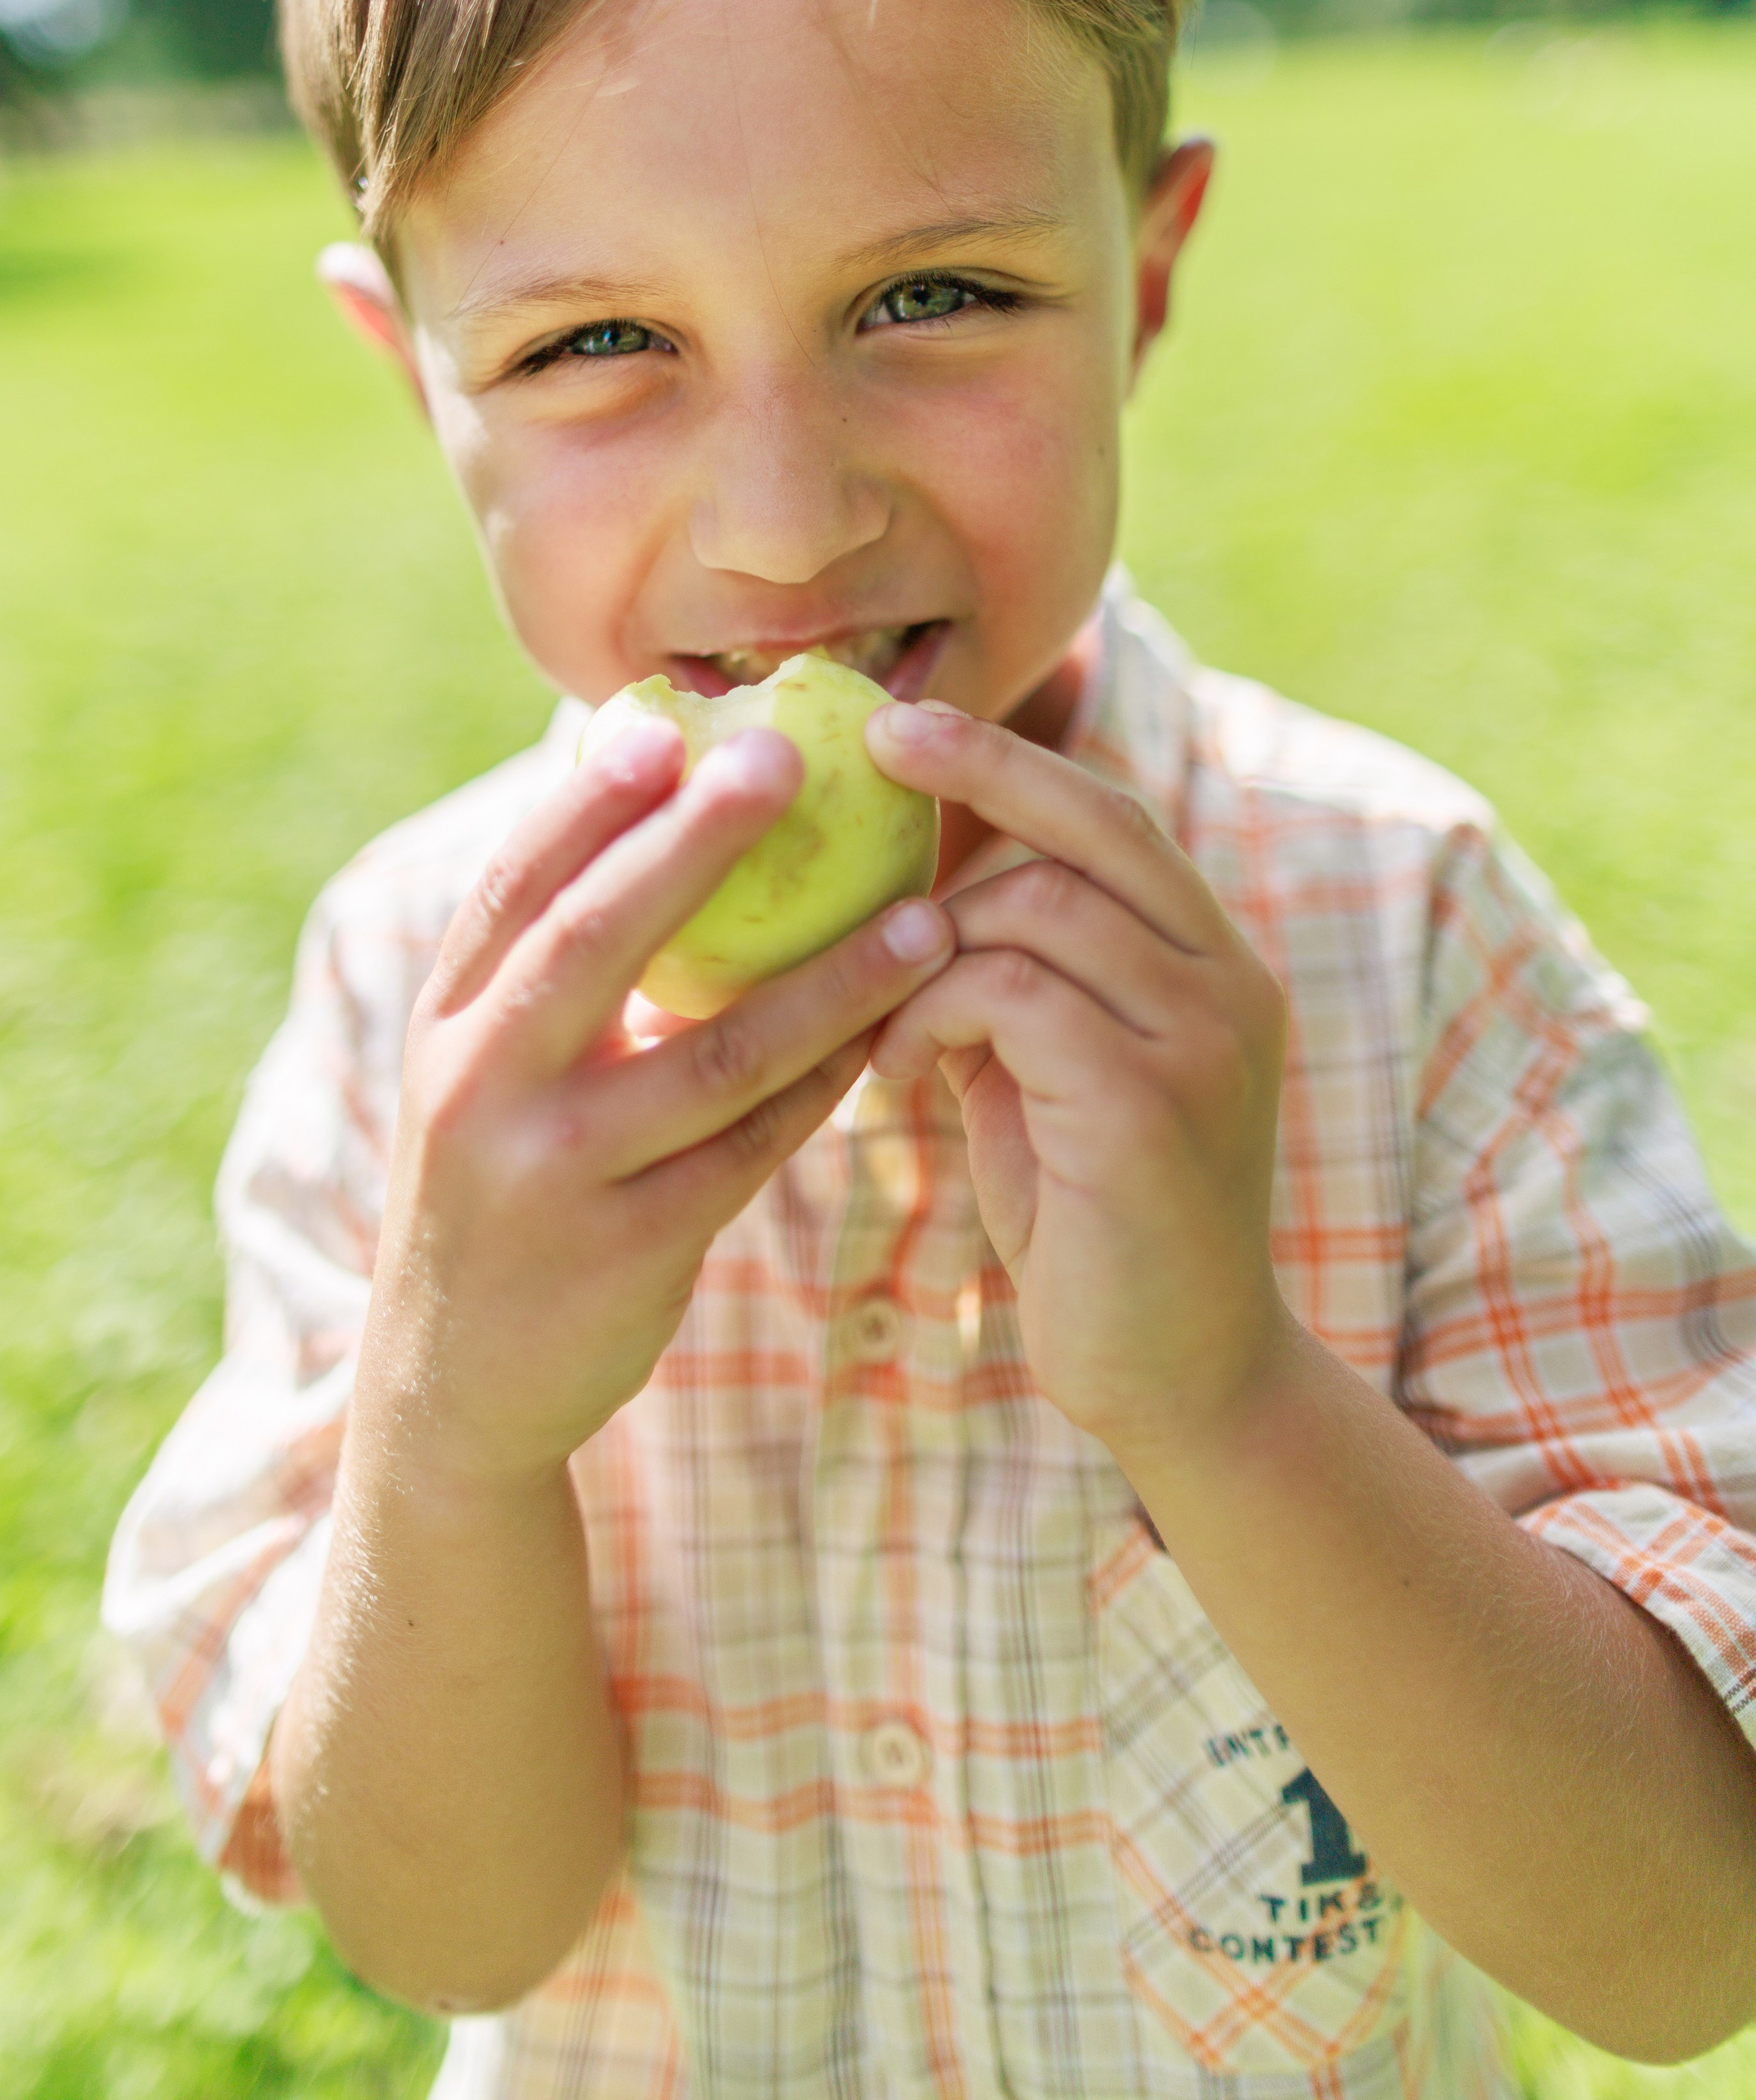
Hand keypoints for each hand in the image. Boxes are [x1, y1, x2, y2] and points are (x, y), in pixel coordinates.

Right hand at [363, 715, 953, 1487]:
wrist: (454, 1391)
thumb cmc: (500, 1184)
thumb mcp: (488, 1071)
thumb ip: (552, 967)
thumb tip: (656, 810)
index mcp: (449, 1019)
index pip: (515, 884)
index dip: (587, 799)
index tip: (665, 720)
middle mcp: (482, 1084)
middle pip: (594, 940)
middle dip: (691, 843)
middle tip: (785, 757)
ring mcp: (554, 1172)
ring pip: (712, 1054)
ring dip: (829, 979)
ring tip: (924, 916)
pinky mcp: (629, 1249)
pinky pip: (753, 1146)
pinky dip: (829, 1083)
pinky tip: (898, 1029)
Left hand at [865, 699, 1287, 1455]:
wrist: (1182, 1383)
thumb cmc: (1094, 1226)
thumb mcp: (1055, 1078)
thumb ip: (1016, 984)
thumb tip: (913, 899)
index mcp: (1214, 966)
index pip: (1115, 819)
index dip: (1014, 760)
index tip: (909, 723)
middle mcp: (1228, 983)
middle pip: (1092, 827)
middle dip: (978, 771)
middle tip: (877, 750)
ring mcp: (1201, 1039)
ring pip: (1039, 908)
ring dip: (930, 946)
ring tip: (881, 1023)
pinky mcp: (1148, 1104)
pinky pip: (1012, 995)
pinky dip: (932, 1012)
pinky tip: (897, 1073)